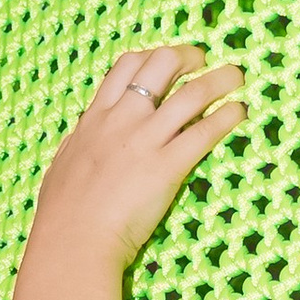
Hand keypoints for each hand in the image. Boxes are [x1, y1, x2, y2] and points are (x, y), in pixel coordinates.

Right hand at [23, 44, 244, 276]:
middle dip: (187, 56)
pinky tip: (239, 113)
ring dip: (219, 79)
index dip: (152, 56)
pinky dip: (226, 117)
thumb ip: (75, 147)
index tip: (168, 62)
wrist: (72, 243)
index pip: (127, 66)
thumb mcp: (62, 167)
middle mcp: (122, 120)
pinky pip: (204, 132)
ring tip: (236, 76)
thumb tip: (76, 141)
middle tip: (203, 63)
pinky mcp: (167, 167)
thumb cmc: (61, 215)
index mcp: (95, 119)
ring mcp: (145, 141)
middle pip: (160, 64)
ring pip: (191, 93)